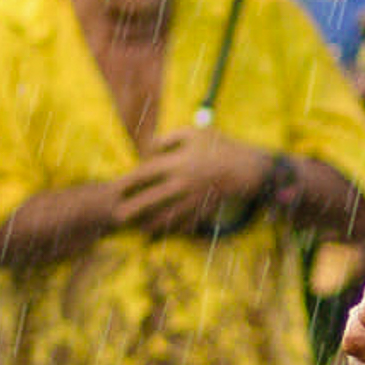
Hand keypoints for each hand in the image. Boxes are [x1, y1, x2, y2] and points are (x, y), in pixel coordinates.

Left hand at [112, 128, 269, 233]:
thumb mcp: (193, 132)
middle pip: (151, 199)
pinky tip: (164, 233)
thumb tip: (148, 149)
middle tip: (116, 217)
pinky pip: (185, 222)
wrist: (249, 168)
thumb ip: (167, 139)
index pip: (145, 174)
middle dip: (132, 209)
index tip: (115, 188)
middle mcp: (182, 183)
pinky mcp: (204, 209)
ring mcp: (193, 199)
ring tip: (138, 230)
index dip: (128, 182)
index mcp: (177, 162)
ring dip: (150, 224)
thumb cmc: (220, 145)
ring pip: (167, 216)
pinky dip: (173, 229)